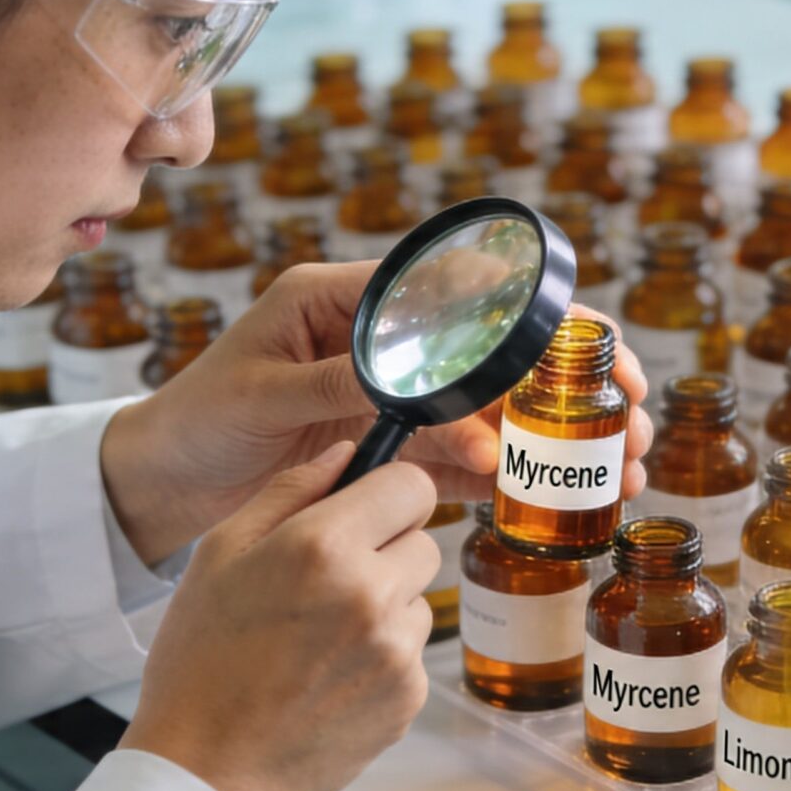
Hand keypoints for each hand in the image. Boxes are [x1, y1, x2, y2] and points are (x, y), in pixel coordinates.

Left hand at [100, 260, 651, 561]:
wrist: (156, 483)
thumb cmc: (193, 421)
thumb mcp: (258, 394)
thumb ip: (333, 384)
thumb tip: (412, 383)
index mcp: (345, 298)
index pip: (459, 290)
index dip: (533, 318)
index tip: (595, 350)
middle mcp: (380, 339)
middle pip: (498, 350)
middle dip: (573, 386)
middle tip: (635, 424)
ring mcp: (391, 396)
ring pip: (493, 409)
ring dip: (556, 439)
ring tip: (619, 472)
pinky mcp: (389, 448)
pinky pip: (460, 459)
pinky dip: (506, 478)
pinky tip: (552, 500)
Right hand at [119, 441, 436, 790]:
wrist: (208, 772)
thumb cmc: (201, 662)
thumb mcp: (219, 553)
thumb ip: (290, 491)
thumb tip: (347, 453)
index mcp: (324, 546)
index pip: (410, 484)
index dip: (387, 492)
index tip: (365, 509)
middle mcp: (372, 594)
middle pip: (423, 540)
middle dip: (385, 549)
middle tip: (326, 581)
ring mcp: (397, 651)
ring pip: (420, 597)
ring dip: (386, 604)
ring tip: (319, 637)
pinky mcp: (408, 698)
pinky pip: (412, 652)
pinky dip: (382, 656)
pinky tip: (329, 675)